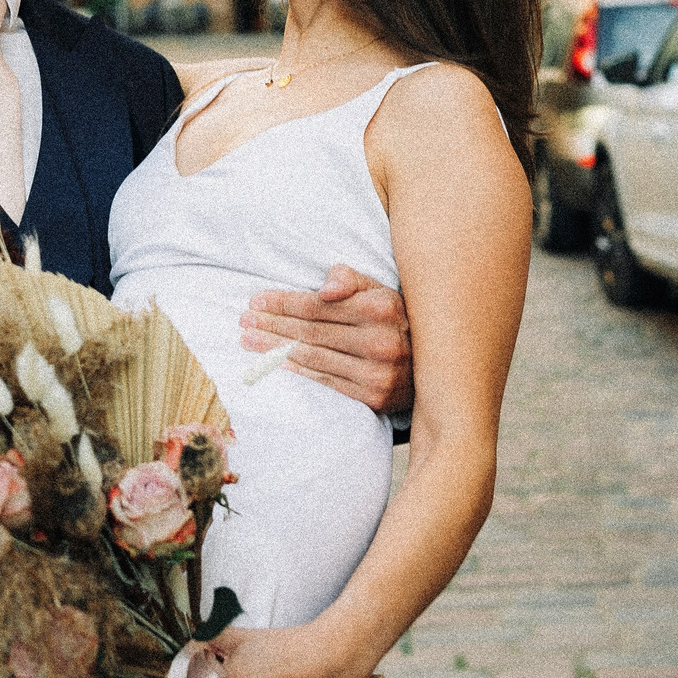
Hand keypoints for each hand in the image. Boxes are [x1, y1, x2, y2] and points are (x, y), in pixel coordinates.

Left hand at [240, 264, 413, 413]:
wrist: (433, 365)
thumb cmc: (395, 320)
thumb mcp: (380, 290)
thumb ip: (350, 279)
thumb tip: (324, 288)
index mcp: (381, 307)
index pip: (318, 305)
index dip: (283, 303)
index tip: (256, 300)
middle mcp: (380, 341)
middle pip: (311, 331)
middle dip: (272, 325)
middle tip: (244, 321)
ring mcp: (377, 372)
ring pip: (313, 357)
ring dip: (275, 349)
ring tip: (249, 340)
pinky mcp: (373, 397)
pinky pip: (324, 381)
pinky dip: (296, 371)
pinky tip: (275, 363)